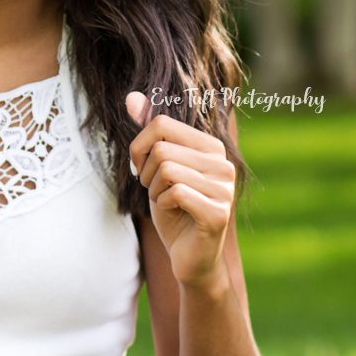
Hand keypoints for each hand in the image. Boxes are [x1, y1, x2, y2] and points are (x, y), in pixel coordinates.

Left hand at [125, 90, 237, 290]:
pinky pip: (175, 193)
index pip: (161, 124)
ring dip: (155, 191)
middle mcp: (223, 163)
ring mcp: (224, 188)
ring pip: (167, 170)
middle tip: (155, 191)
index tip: (142, 169)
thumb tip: (131, 96)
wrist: (191, 258)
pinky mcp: (218, 212)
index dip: (139, 147)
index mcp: (211, 147)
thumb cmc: (174, 211)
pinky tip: (175, 214)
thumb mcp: (156, 169)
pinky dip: (164, 205)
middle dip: (146, 174)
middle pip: (161, 148)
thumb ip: (148, 134)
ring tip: (167, 203)